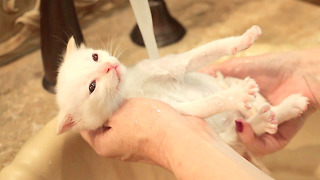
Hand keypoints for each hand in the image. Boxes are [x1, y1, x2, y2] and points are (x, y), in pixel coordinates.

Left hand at [81, 98, 270, 179]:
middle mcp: (117, 144)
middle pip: (104, 118)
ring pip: (122, 116)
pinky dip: (135, 105)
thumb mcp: (118, 112)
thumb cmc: (150, 128)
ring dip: (122, 101)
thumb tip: (99, 98)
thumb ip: (104, 106)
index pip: (85, 123)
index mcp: (103, 144)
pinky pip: (137, 117)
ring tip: (119, 82)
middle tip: (104, 79)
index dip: (84, 104)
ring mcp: (134, 140)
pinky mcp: (149, 133)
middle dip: (105, 99)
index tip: (86, 87)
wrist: (184, 138)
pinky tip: (136, 93)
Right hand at [200, 47, 319, 154]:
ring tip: (234, 123)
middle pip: (232, 132)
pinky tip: (245, 126)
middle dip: (221, 132)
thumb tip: (196, 72)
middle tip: (207, 126)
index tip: (196, 115)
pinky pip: (263, 146)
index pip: (221, 116)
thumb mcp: (240, 66)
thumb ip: (218, 70)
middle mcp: (251, 117)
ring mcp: (264, 128)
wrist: (305, 71)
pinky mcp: (278, 136)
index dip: (210, 118)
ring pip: (246, 142)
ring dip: (238, 136)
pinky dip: (252, 140)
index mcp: (241, 104)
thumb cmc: (275, 65)